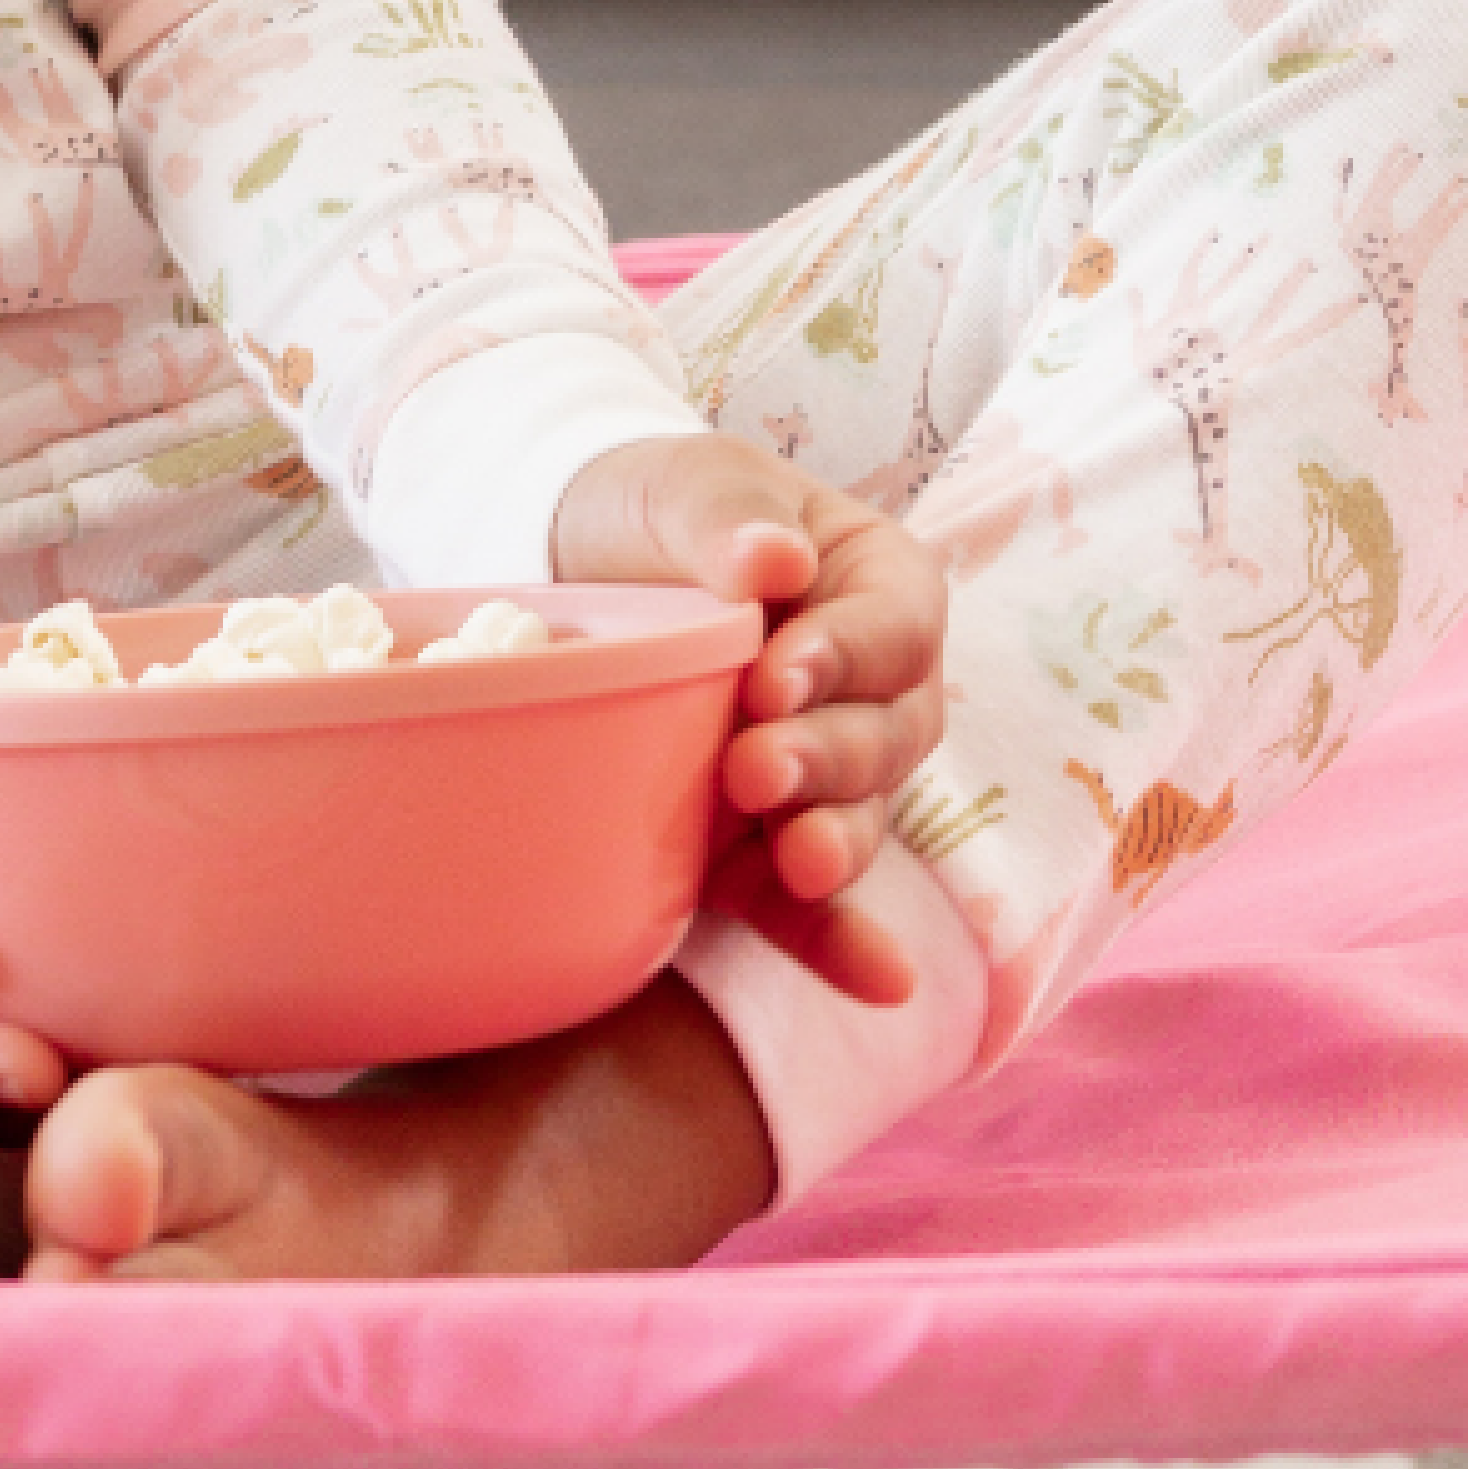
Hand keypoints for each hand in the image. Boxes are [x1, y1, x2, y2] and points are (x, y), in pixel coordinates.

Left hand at [549, 431, 952, 1005]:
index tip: (774, 675)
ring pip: (855, 819)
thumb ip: (729, 518)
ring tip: (799, 860)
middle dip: (825, 757)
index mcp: (877, 589)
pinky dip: (839, 943)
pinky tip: (877, 983)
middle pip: (885, 736)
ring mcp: (824, 776)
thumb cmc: (654, 510)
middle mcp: (873, 692)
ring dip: (834, 844)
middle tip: (753, 768)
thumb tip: (777, 559)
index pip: (892, 630)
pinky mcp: (765, 845)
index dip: (844, 657)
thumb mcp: (686, 485)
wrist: (574, 567)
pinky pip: (811, 904)